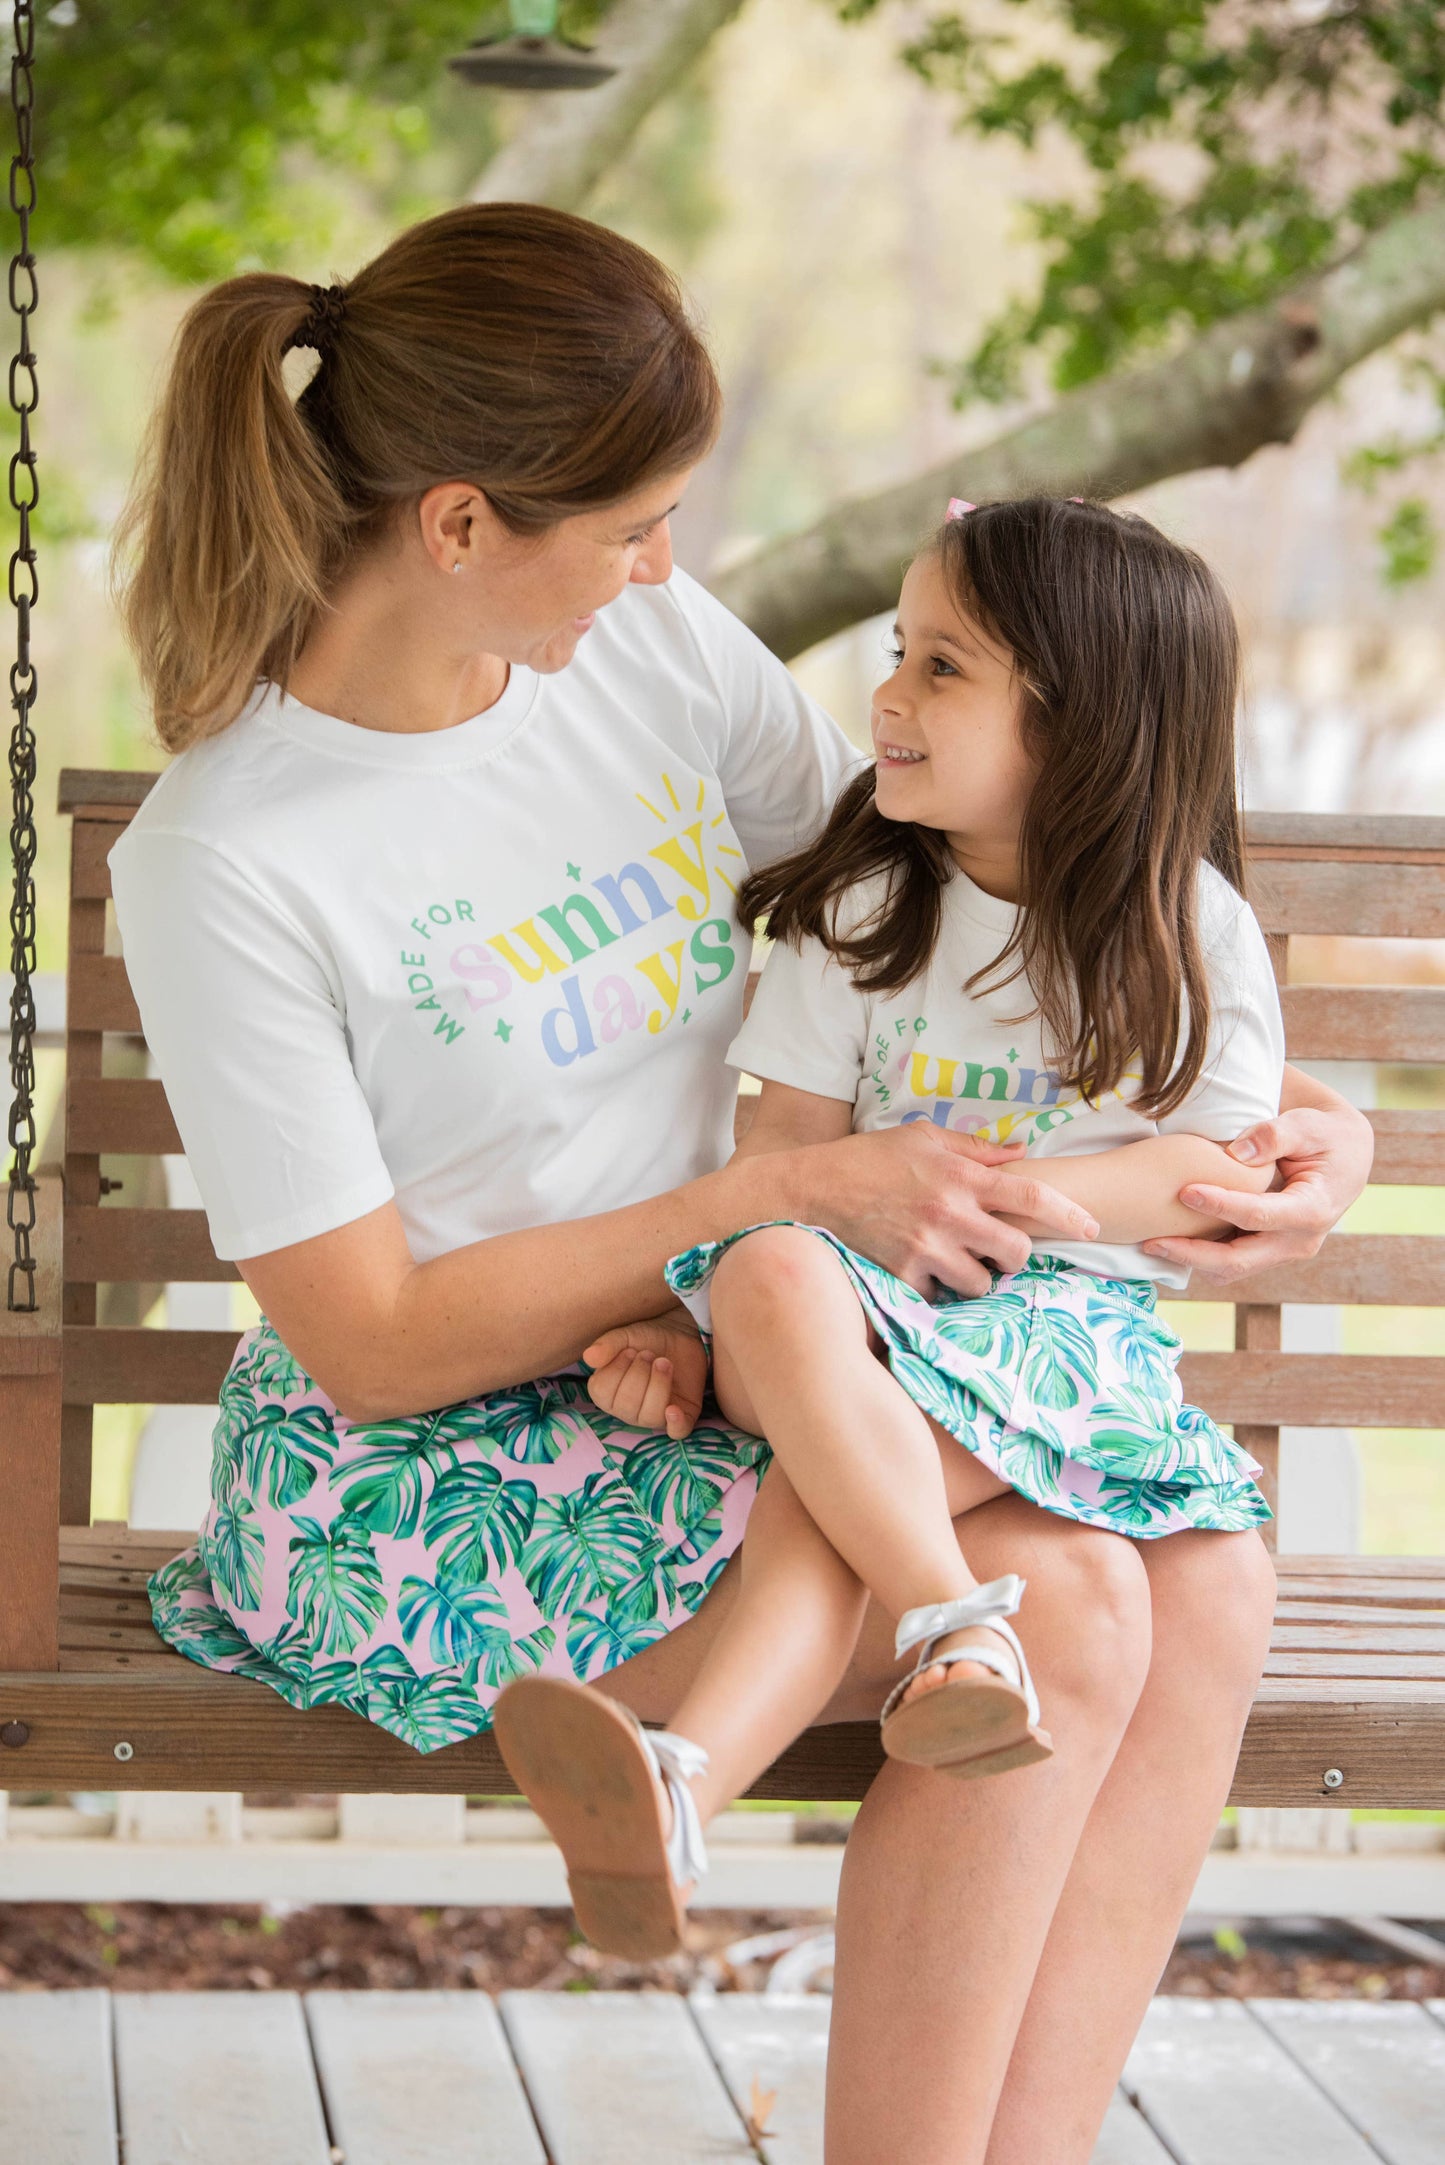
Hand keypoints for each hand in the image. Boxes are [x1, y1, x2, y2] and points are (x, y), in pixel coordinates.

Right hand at [581, 1311, 708, 1439]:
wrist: (679, 1333)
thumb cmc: (646, 1339)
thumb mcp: (624, 1336)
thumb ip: (606, 1345)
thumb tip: (589, 1357)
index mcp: (608, 1394)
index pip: (602, 1393)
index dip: (616, 1370)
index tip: (630, 1351)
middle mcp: (629, 1411)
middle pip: (627, 1406)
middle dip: (639, 1374)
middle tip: (648, 1354)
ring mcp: (654, 1416)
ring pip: (650, 1416)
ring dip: (658, 1385)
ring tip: (664, 1362)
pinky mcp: (682, 1415)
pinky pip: (677, 1432)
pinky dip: (676, 1423)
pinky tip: (674, 1408)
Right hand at [797, 1124, 1099, 1297]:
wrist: (810, 1190)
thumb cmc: (868, 1159)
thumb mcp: (922, 1138)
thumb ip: (975, 1148)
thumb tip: (1021, 1151)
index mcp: (961, 1176)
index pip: (1031, 1194)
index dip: (1069, 1214)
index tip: (1092, 1227)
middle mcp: (949, 1213)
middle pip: (1015, 1251)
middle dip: (1014, 1257)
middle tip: (998, 1253)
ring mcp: (926, 1248)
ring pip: (980, 1283)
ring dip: (975, 1278)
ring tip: (953, 1262)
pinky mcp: (902, 1275)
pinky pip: (938, 1296)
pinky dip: (935, 1290)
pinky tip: (920, 1273)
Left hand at [1141, 1102, 1373, 1285]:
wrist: (1344, 1156)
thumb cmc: (1324, 1135)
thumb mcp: (1307, 1125)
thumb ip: (1275, 1134)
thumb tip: (1240, 1152)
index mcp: (1312, 1210)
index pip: (1259, 1215)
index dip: (1221, 1206)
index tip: (1185, 1192)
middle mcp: (1298, 1241)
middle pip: (1239, 1260)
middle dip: (1192, 1254)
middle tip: (1151, 1241)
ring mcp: (1282, 1251)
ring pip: (1231, 1269)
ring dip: (1191, 1260)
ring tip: (1151, 1245)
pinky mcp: (1267, 1250)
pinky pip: (1231, 1262)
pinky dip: (1200, 1256)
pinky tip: (1170, 1241)